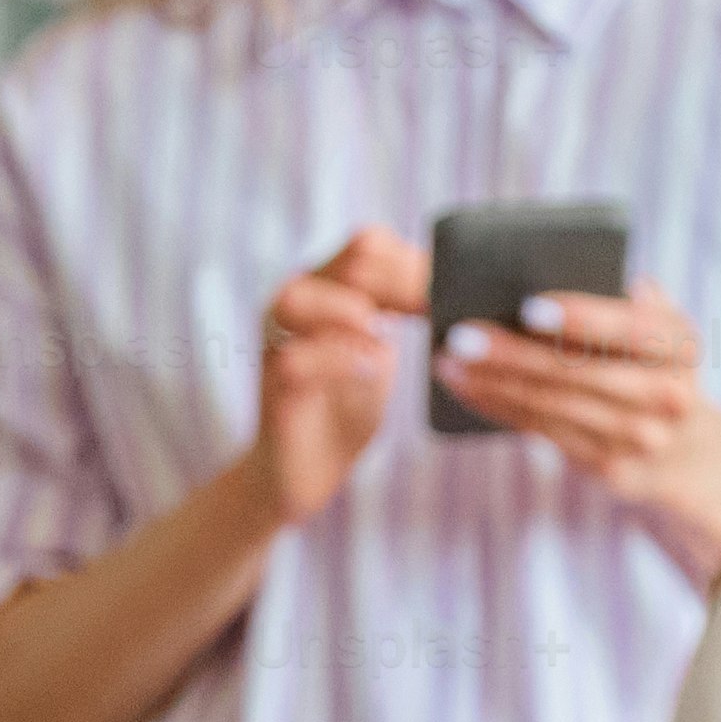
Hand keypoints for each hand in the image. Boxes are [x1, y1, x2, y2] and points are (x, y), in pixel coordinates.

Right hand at [243, 226, 424, 530]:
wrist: (300, 474)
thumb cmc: (342, 410)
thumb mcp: (378, 356)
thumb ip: (393, 321)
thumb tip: (444, 296)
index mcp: (324, 290)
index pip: (368, 246)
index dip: (413, 263)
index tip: (447, 296)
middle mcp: (296, 306)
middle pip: (347, 261)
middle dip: (401, 283)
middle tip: (431, 314)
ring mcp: (277, 344)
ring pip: (298, 297)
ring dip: (350, 310)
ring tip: (383, 334)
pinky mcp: (272, 390)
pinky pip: (294, 361)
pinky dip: (338, 361)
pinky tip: (370, 370)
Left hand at [431, 275, 720, 573]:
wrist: (685, 450)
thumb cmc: (648, 366)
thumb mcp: (654, 330)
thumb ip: (620, 302)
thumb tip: (542, 270)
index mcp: (680, 344)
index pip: (629, 328)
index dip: (581, 317)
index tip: (528, 304)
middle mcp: (669, 394)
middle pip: (578, 372)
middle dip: (513, 353)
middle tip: (462, 334)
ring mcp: (641, 439)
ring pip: (553, 406)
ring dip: (494, 383)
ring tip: (449, 360)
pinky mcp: (610, 469)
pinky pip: (544, 433)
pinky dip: (500, 408)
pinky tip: (467, 389)